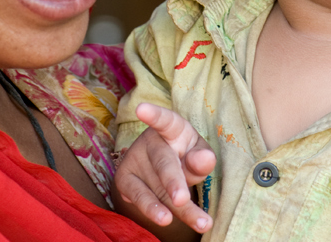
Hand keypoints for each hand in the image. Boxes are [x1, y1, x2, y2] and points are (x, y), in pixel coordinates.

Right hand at [114, 103, 216, 233]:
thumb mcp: (198, 153)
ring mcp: (135, 159)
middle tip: (181, 199)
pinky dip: (151, 208)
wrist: (160, 169)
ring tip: (175, 221)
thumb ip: (202, 158)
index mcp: (172, 128)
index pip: (165, 120)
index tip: (141, 109)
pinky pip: (138, 196)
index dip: (154, 115)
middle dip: (173, 181)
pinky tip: (163, 219)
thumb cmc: (185, 156)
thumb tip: (206, 160)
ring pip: (156, 186)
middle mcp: (150, 142)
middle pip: (163, 162)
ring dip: (167, 206)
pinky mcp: (125, 179)